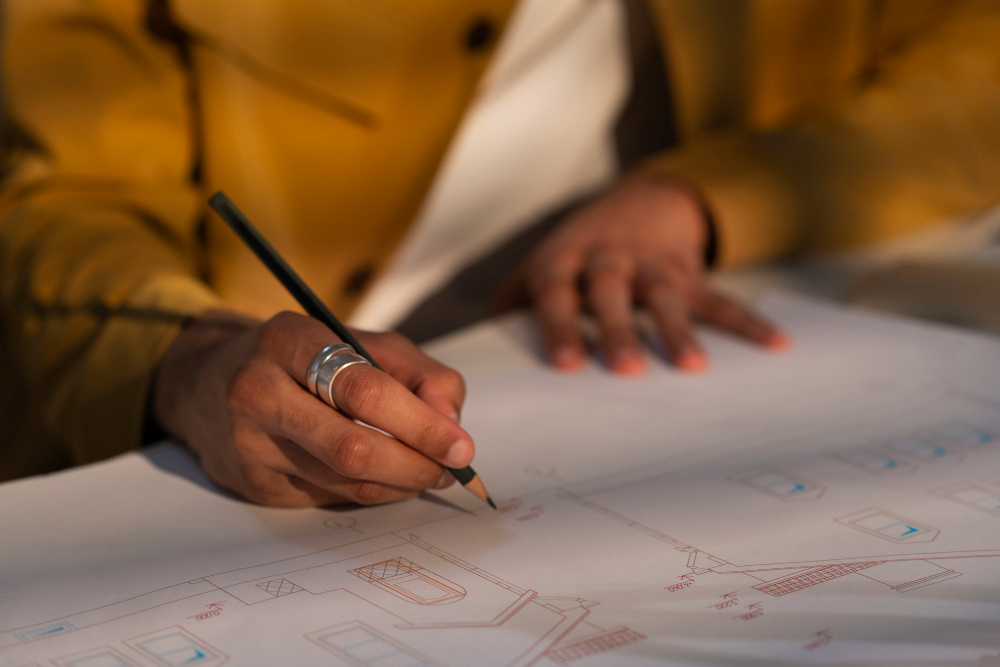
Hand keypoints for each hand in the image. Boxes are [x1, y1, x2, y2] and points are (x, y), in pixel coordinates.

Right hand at [152, 310, 472, 506]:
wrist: (211, 382)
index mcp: (290, 340)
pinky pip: (328, 497)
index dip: (421, 424)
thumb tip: (451, 426)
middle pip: (351, 447)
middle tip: (449, 471)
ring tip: (428, 473)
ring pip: (343, 480)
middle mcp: (258, 391)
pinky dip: (370, 491)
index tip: (461, 447)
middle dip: (413, 464)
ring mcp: (249, 442)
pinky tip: (387, 478)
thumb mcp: (366, 344)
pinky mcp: (252, 483)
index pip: (366, 391)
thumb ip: (421, 375)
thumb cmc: (307, 360)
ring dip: (399, 483)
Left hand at [500, 174, 788, 374]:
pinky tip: (775, 343)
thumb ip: (515, 304)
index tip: (566, 365)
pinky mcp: (691, 274)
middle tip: (627, 369)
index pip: (558, 292)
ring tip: (693, 366)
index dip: (561, 326)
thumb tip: (486, 352)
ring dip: (679, 328)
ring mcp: (653, 266)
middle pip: (612, 292)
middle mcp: (609, 260)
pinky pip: (721, 297)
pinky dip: (748, 320)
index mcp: (566, 262)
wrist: (642, 202)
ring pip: (666, 295)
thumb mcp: (544, 266)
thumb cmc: (581, 251)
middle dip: (618, 328)